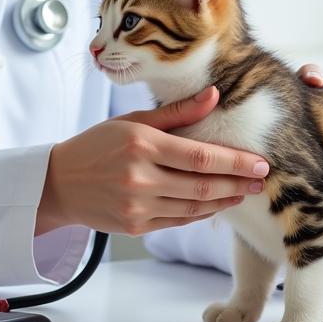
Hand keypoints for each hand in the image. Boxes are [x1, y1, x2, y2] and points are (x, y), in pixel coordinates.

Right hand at [36, 86, 269, 236]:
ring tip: (244, 191)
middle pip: (203, 185)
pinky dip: (202, 212)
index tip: (261, 162)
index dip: (235, 161)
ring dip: (224, 200)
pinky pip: (179, 220)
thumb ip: (178, 112)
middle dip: (238, 183)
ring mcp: (138, 206)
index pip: (200, 156)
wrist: (59, 183)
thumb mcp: (135, 120)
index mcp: (142, 145)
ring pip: (195, 207)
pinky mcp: (136, 226)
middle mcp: (140, 178)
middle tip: (263, 179)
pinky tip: (217, 202)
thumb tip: (215, 95)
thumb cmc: (98, 144)